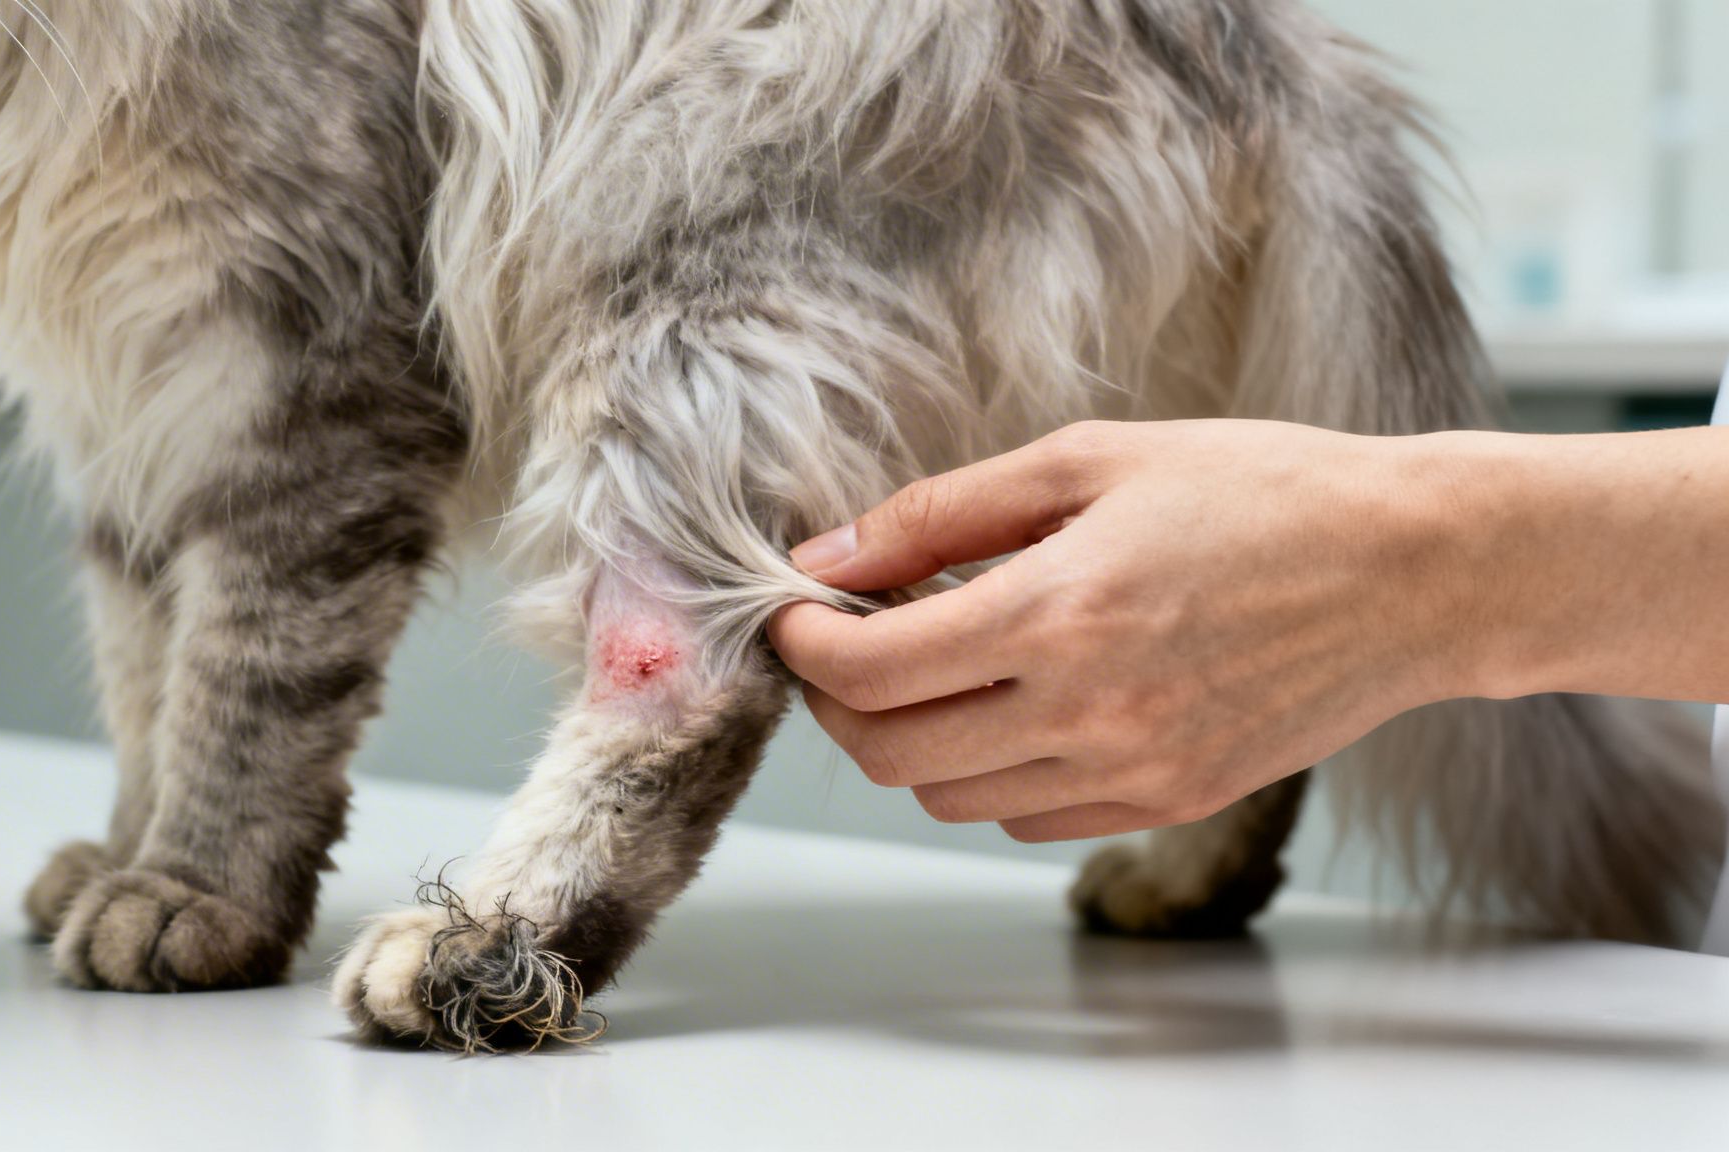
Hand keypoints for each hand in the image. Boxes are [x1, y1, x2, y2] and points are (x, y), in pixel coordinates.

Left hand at [767, 420, 1493, 841]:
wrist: (1416, 572)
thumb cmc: (1262, 492)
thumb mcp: (1092, 460)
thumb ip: (944, 513)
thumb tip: (830, 557)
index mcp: (1061, 613)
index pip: (871, 673)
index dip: (805, 649)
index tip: (796, 614)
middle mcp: (1089, 712)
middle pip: (892, 755)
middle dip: (838, 704)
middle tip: (842, 647)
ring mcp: (1133, 772)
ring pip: (951, 800)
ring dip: (912, 740)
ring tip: (935, 667)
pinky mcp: (1171, 803)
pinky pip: (1027, 818)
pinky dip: (990, 772)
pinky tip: (1014, 704)